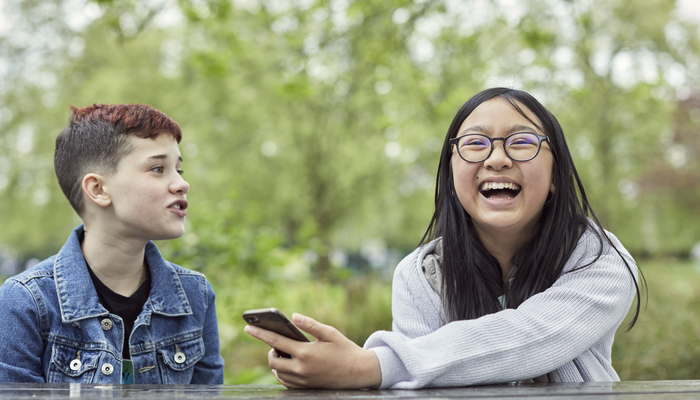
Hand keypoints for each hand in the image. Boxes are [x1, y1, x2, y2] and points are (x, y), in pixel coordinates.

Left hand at [244, 313, 381, 388]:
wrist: (359, 372)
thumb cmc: (345, 349)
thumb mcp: (330, 333)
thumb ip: (310, 325)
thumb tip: (293, 316)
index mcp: (305, 352)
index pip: (275, 341)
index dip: (260, 333)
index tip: (248, 327)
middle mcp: (301, 369)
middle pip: (273, 360)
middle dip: (271, 351)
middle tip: (277, 344)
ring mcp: (303, 381)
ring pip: (278, 372)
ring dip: (276, 362)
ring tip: (284, 353)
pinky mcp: (305, 388)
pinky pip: (286, 382)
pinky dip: (283, 373)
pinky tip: (289, 365)